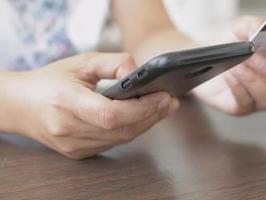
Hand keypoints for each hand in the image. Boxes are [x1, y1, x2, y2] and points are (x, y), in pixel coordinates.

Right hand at [6, 53, 178, 158]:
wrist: (22, 106)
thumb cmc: (51, 81)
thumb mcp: (81, 62)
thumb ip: (113, 62)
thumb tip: (140, 73)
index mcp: (65, 102)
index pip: (110, 114)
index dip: (142, 108)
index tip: (163, 96)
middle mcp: (68, 129)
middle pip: (122, 129)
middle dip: (152, 115)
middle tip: (169, 101)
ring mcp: (74, 146)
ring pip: (122, 139)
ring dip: (146, 123)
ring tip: (162, 107)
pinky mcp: (79, 153)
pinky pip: (114, 143)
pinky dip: (132, 129)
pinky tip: (142, 117)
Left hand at [193, 16, 265, 114]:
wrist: (203, 59)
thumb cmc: (229, 44)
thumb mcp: (241, 27)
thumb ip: (255, 25)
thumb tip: (265, 28)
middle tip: (253, 56)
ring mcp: (259, 98)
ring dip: (252, 80)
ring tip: (237, 64)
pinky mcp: (241, 107)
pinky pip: (245, 102)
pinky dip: (237, 86)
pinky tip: (228, 73)